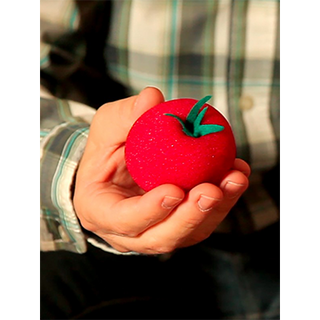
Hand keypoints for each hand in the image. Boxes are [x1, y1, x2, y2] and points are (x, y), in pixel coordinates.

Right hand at [74, 87, 250, 253]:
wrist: (117, 166)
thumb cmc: (107, 148)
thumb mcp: (107, 126)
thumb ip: (125, 114)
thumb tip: (153, 98)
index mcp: (101, 212)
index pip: (123, 221)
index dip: (149, 211)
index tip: (174, 190)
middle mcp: (128, 232)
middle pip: (161, 238)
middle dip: (189, 217)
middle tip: (211, 190)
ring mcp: (155, 232)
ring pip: (188, 234)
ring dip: (215, 210)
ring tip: (235, 179)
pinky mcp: (178, 226)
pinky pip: (202, 221)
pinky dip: (223, 201)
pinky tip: (235, 176)